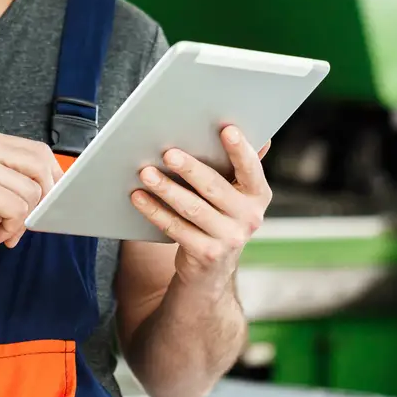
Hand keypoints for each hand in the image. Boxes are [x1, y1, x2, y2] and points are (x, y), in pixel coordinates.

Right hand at [0, 129, 62, 266]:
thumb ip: (23, 179)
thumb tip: (62, 184)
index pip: (39, 151)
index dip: (53, 177)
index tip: (52, 199)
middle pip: (41, 166)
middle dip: (43, 198)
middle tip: (27, 219)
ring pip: (32, 192)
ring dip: (23, 219)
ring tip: (4, 229)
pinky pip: (19, 209)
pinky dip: (13, 228)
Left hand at [131, 125, 271, 294]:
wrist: (212, 270)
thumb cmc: (219, 216)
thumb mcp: (234, 194)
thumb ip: (235, 166)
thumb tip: (233, 126)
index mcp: (258, 195)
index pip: (252, 169)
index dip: (240, 150)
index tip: (227, 129)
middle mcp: (250, 218)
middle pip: (214, 188)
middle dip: (190, 168)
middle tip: (168, 153)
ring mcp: (230, 239)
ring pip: (192, 208)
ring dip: (166, 188)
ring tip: (145, 173)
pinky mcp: (207, 255)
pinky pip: (176, 228)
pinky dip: (155, 211)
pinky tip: (138, 197)